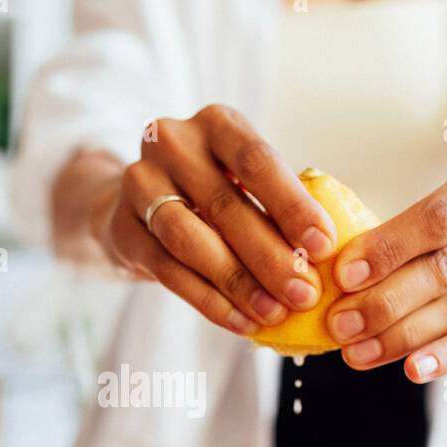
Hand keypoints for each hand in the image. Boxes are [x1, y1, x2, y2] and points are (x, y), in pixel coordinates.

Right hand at [88, 104, 337, 334]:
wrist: (138, 203)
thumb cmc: (214, 191)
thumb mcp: (245, 180)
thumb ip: (278, 206)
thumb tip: (326, 257)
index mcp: (216, 123)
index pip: (257, 161)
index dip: (292, 205)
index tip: (324, 246)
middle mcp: (172, 143)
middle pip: (225, 205)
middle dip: (270, 256)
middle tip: (305, 295)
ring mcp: (139, 184)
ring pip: (190, 240)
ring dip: (237, 282)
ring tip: (274, 314)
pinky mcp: (121, 228)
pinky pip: (167, 271)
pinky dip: (209, 301)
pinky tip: (242, 322)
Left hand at [325, 157, 446, 381]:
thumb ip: (407, 234)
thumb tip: (341, 281)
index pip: (436, 219)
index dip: (387, 249)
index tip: (343, 277)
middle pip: (445, 268)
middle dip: (384, 302)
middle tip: (340, 325)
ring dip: (402, 337)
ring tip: (359, 353)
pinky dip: (446, 356)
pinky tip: (412, 369)